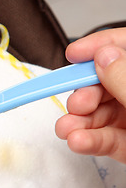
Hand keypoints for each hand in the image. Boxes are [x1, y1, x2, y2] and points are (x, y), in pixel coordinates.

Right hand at [55, 28, 125, 163]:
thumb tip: (103, 56)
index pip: (125, 46)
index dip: (99, 45)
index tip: (73, 54)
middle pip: (107, 82)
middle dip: (85, 93)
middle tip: (76, 104)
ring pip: (103, 114)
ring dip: (80, 122)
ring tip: (67, 130)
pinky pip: (108, 139)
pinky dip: (90, 141)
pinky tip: (77, 142)